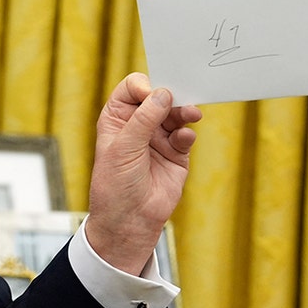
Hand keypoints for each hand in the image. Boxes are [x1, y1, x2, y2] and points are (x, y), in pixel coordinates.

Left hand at [86, 73, 201, 274]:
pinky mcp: (176, 154)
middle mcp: (138, 125)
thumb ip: (143, 120)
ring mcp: (158, 139)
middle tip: (181, 99)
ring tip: (191, 114)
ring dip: (184, 112)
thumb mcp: (123, 148)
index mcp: (117, 118)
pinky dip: (187, 133)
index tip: (151, 94)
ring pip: (175, 115)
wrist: (129, 221)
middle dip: (170, 96)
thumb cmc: (115, 185)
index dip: (143, 87)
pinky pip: (185, 136)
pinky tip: (184, 137)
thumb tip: (163, 93)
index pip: (132, 89)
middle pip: (158, 98)